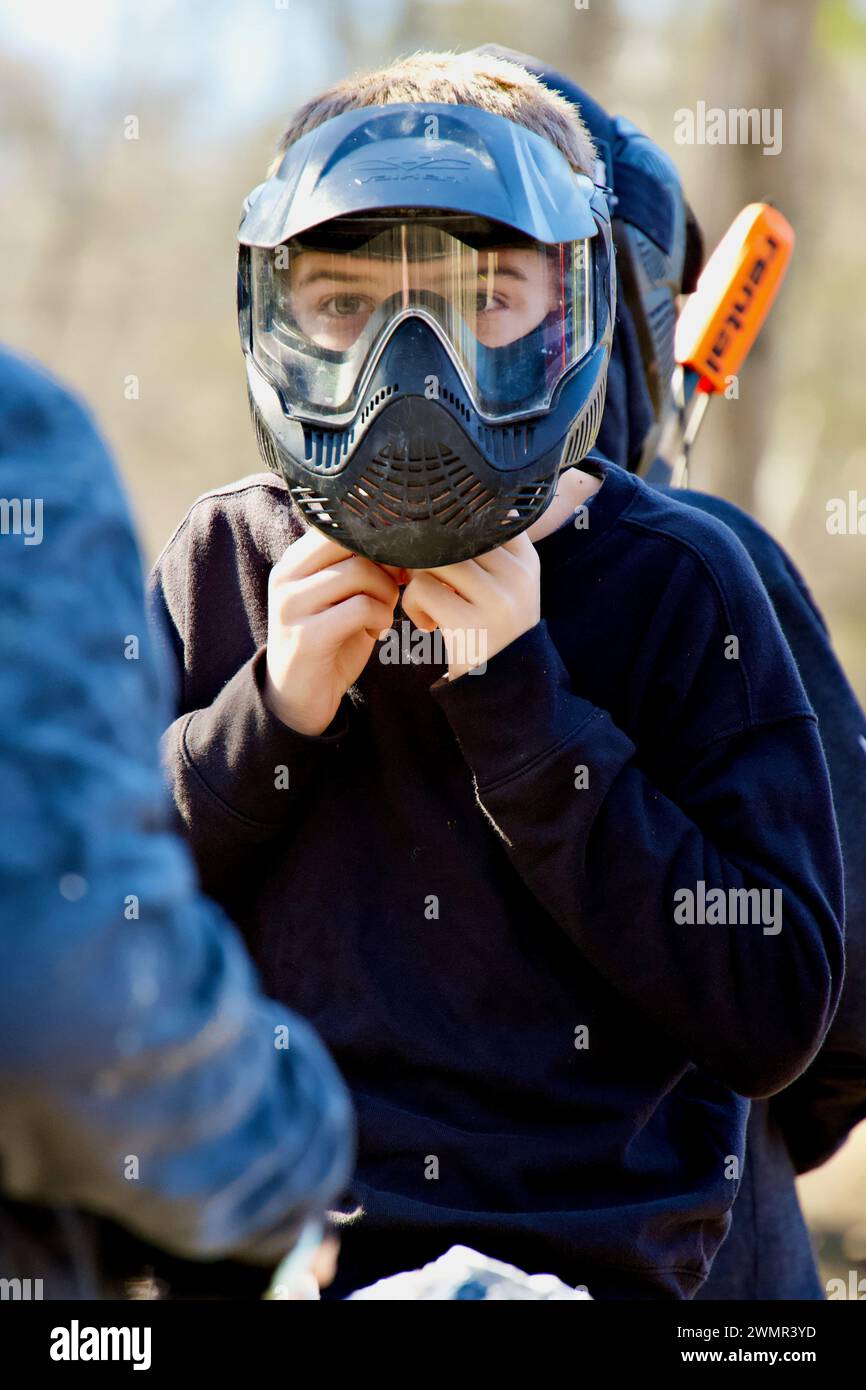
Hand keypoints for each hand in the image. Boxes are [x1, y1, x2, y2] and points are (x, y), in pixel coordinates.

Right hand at [264, 530, 399, 735]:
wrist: (299, 696)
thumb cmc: (330, 641)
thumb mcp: (342, 597)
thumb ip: (361, 567)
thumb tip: (402, 543)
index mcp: (295, 561)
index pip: (340, 524)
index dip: (376, 539)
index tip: (394, 563)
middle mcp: (286, 576)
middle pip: (351, 541)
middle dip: (385, 563)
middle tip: (396, 587)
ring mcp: (292, 605)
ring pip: (358, 572)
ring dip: (385, 592)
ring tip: (385, 612)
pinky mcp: (306, 636)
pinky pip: (359, 608)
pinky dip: (380, 616)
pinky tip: (378, 631)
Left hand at [401, 529, 540, 679]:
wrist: (504, 689)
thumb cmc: (493, 629)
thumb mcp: (506, 584)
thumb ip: (483, 548)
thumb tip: (435, 507)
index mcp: (526, 558)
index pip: (481, 516)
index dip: (449, 527)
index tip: (441, 551)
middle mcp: (517, 574)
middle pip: (450, 536)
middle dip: (427, 558)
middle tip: (429, 584)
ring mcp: (497, 598)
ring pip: (432, 559)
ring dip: (418, 582)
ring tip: (430, 606)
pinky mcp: (471, 623)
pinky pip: (421, 590)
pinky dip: (413, 606)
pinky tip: (428, 624)